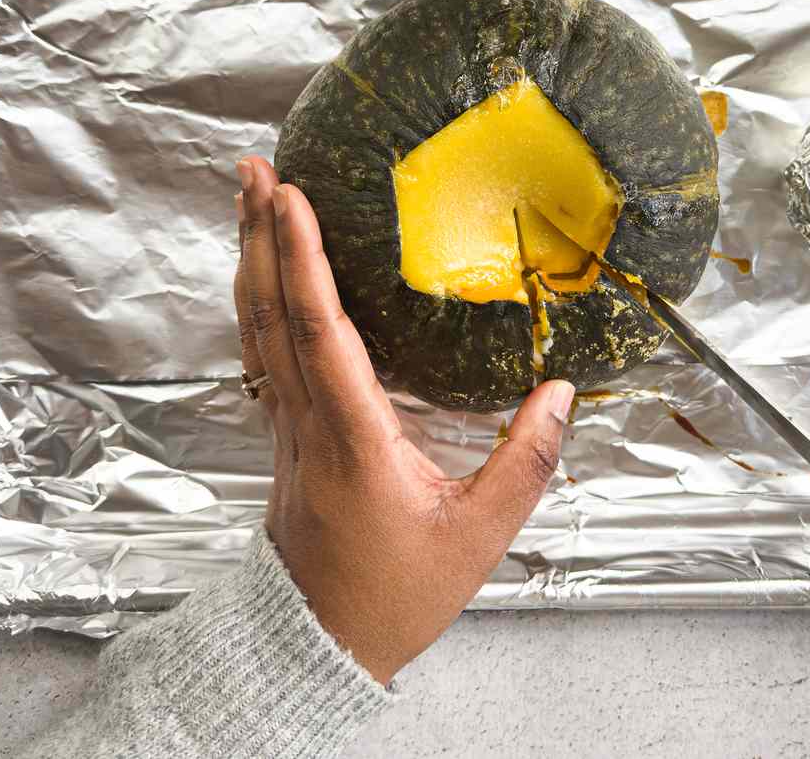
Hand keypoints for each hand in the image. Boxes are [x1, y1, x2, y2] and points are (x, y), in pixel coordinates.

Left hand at [233, 155, 574, 684]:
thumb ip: (525, 463)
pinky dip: (258, 300)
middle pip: (270, 314)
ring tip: (249, 198)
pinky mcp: (285, 435)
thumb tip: (560, 392)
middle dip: (259, 236)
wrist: (320, 642)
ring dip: (251, 259)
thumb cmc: (394, 594)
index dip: (303, 260)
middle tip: (254, 167)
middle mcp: (306, 421)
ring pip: (256, 329)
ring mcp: (287, 427)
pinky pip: (262, 352)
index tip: (290, 196)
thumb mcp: (477, 537)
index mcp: (351, 437)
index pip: (319, 332)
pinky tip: (262, 274)